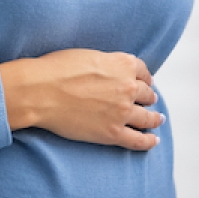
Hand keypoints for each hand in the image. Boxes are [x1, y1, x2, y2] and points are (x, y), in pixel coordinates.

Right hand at [0, 49, 163, 149]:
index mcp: (123, 64)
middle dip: (148, 97)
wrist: (41, 91)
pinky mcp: (113, 132)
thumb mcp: (89, 55)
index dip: (145, 78)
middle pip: (147, 94)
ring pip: (147, 117)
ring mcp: (123, 111)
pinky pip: (138, 140)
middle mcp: (129, 86)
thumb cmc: (57, 69)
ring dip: (154, 118)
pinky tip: (153, 141)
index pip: (143, 71)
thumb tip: (111, 71)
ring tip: (157, 120)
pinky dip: (148, 141)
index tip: (145, 82)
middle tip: (149, 101)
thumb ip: (108, 64)